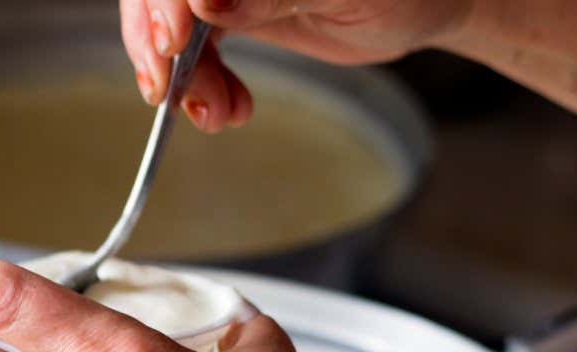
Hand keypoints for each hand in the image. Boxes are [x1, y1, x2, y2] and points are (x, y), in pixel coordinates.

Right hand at [123, 0, 470, 130]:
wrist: (419, 9)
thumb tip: (204, 2)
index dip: (164, 2)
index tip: (173, 44)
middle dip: (158, 44)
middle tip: (175, 95)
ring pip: (163, 20)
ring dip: (178, 75)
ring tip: (216, 115)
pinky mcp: (223, 10)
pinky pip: (185, 44)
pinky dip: (195, 83)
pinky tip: (222, 108)